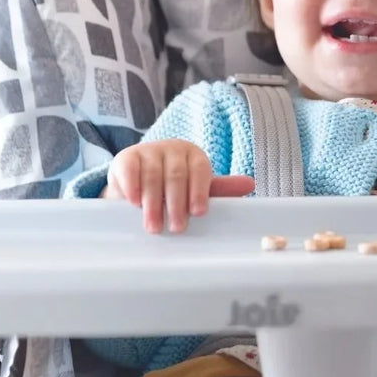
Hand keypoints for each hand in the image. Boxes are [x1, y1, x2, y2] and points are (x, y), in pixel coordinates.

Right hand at [102, 139, 254, 233]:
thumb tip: (250, 184)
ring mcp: (148, 151)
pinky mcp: (126, 157)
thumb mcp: (194, 188)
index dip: (200, 191)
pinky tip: (134, 203)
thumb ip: (219, 190)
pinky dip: (133, 187)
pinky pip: (130, 170)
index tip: (198, 212)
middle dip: (176, 203)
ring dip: (153, 203)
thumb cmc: (171, 187)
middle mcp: (172, 149)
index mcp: (193, 155)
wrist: (136, 178)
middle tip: (176, 227)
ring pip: (153, 175)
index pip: (200, 170)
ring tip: (154, 226)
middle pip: (176, 175)